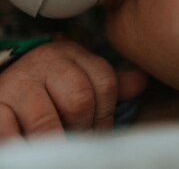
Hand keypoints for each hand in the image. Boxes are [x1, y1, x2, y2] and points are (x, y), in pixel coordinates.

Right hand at [0, 41, 118, 140]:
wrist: (4, 82)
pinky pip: (11, 133)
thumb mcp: (77, 77)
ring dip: (56, 143)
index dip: (107, 114)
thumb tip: (141, 82)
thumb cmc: (46, 86)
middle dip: (83, 129)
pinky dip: (24, 147)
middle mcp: (46, 63)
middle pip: (80, 99)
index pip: (105, 81)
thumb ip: (106, 84)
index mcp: (71, 54)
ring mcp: (19, 84)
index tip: (99, 131)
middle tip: (78, 140)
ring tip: (58, 146)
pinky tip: (31, 146)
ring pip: (47, 122)